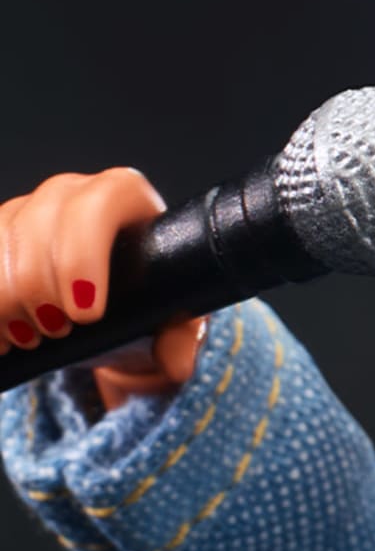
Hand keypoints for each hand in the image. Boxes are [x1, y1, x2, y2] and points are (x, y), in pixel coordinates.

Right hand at [0, 169, 206, 411]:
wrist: (106, 309)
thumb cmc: (142, 301)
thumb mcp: (168, 319)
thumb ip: (179, 338)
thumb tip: (177, 358)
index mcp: (124, 196)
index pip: (100, 202)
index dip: (84, 257)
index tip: (86, 315)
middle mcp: (72, 192)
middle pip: (41, 220)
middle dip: (40, 286)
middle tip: (57, 331)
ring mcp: (27, 208)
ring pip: (2, 238)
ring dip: (7, 297)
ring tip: (31, 337)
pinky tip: (1, 336)